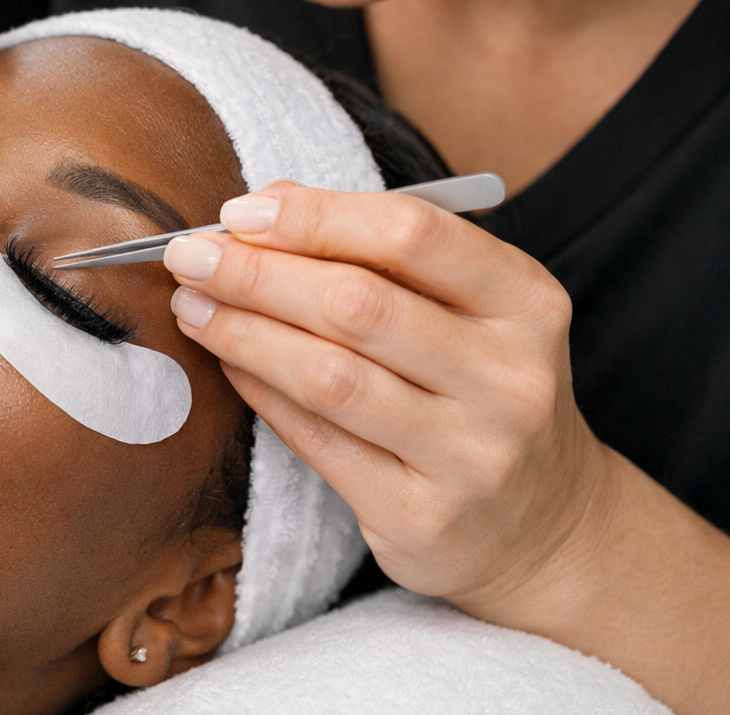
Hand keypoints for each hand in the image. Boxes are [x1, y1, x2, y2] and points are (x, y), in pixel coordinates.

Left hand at [163, 181, 729, 710]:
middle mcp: (510, 378)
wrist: (543, 526)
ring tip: (191, 305)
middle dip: (256, 272)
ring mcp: (470, 454)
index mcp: (527, 303)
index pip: (411, 235)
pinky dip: (259, 390)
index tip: (239, 211)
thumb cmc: (479, 392)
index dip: (314, 216)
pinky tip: (226, 361)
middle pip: (357, 305)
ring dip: (243, 332)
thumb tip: (265, 205)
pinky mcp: (421, 515)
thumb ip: (381, 255)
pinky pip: (316, 438)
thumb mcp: (471, 313)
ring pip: (328, 376)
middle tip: (188, 255)